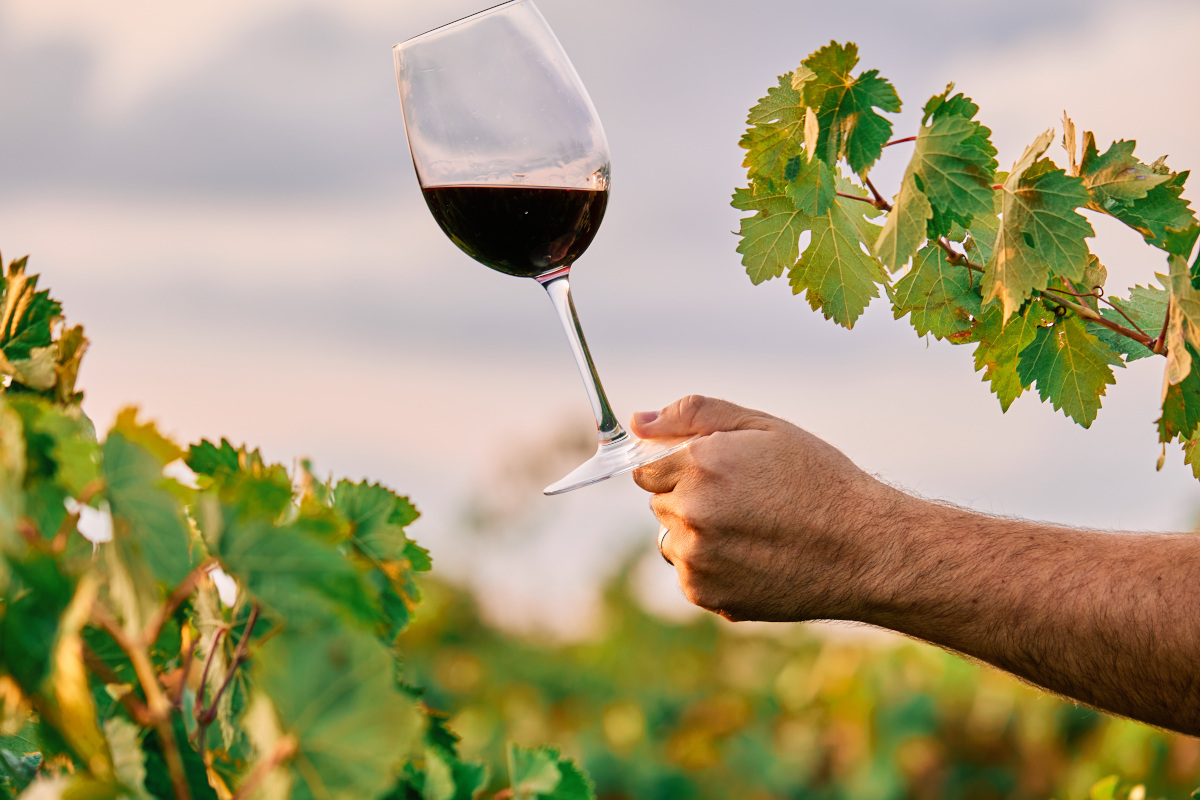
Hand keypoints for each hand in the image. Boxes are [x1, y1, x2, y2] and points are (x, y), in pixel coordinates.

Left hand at [632, 395, 906, 622]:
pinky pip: (691, 574)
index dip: (680, 467)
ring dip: (698, 535)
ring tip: (754, 531)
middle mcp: (691, 513)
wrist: (865, 550)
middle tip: (745, 501)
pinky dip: (713, 567)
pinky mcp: (707, 594)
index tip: (714, 473)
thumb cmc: (819, 480)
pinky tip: (757, 557)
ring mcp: (697, 558)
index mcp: (700, 465)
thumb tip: (638, 420)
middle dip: (689, 498)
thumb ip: (693, 415)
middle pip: (659, 504)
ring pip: (673, 541)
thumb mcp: (763, 428)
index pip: (646, 468)